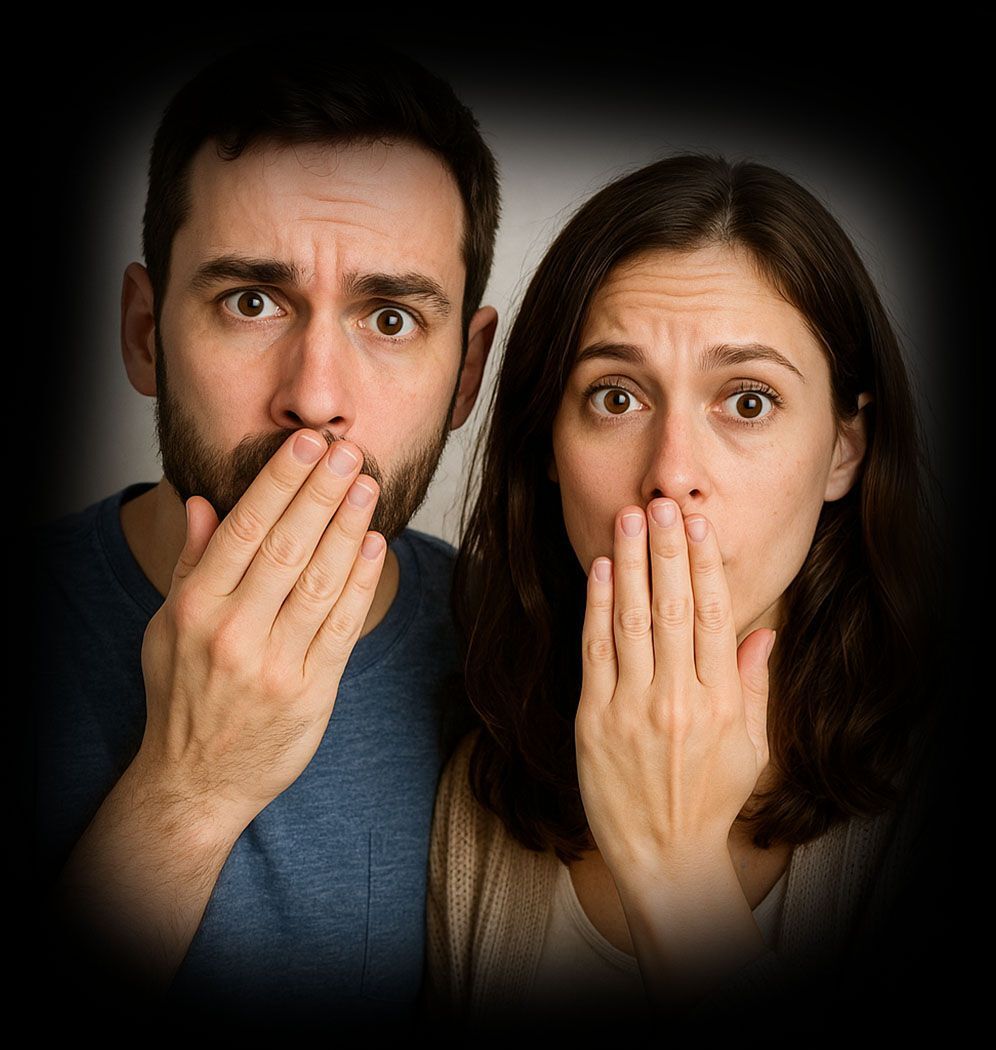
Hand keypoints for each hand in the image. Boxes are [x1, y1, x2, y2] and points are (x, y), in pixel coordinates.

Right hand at [137, 429, 386, 829]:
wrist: (198, 781)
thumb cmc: (183, 695)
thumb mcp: (168, 627)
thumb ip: (193, 563)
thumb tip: (205, 502)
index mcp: (196, 608)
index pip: (244, 529)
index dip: (280, 481)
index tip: (306, 444)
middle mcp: (234, 632)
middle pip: (288, 547)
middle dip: (322, 491)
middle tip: (349, 449)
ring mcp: (275, 664)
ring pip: (321, 581)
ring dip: (349, 528)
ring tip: (368, 485)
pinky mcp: (312, 691)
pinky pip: (344, 626)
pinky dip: (362, 582)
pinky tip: (376, 545)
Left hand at [574, 498, 774, 1001]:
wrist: (663, 856)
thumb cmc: (709, 799)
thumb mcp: (750, 748)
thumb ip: (754, 686)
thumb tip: (763, 632)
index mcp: (719, 701)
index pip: (713, 616)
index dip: (704, 566)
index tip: (699, 526)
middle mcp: (678, 698)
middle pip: (671, 608)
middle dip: (667, 550)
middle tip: (664, 503)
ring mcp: (632, 708)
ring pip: (631, 621)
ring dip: (629, 565)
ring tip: (629, 519)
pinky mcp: (594, 720)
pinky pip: (596, 653)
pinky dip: (596, 608)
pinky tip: (600, 571)